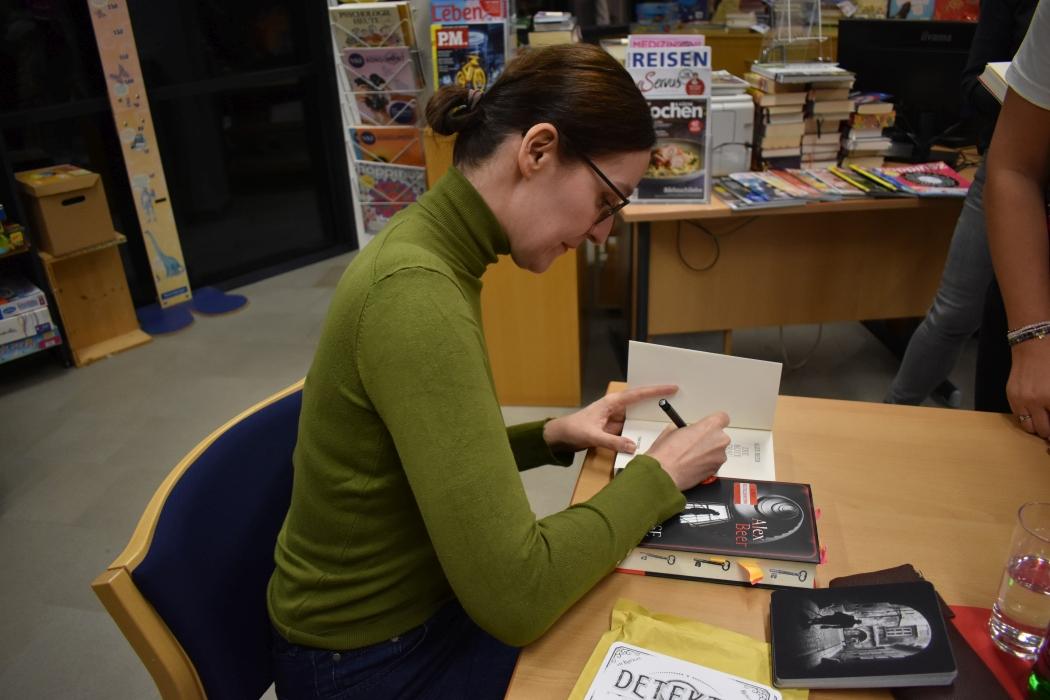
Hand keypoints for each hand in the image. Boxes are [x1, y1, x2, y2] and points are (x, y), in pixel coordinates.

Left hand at [543, 384, 677, 453]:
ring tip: (672, 414)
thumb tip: (633, 447)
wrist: (562, 435)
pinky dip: (642, 429)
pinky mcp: (615, 428)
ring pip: (639, 415)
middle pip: (642, 401)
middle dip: (658, 398)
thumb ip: (612, 442)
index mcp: (612, 403)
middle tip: (680, 396)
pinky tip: (653, 433)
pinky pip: (633, 427)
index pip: (638, 394)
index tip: (672, 387)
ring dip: (651, 416)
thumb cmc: (574, 429)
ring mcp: (617, 418)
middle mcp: (617, 407)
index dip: (655, 390)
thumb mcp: (593, 436)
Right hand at [646, 412, 730, 490]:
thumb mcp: (671, 430)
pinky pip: (714, 462)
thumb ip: (685, 427)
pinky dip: (707, 463)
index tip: (707, 426)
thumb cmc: (666, 454)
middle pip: (720, 436)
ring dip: (708, 452)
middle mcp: (719, 441)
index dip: (714, 422)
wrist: (665, 474)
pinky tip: (693, 464)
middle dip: (709, 439)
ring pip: (717, 451)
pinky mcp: (716, 470)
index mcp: (710, 426)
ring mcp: (719, 457)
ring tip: (691, 456)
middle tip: (694, 442)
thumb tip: (686, 430)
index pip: (723, 418)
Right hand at [1007, 339, 1049, 439]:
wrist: (1033, 345)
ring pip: (1030, 428)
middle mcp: (1036, 402)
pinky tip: (1035, 410)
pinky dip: (1028, 418)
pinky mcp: (1011, 397)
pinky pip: (1019, 417)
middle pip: (1044, 431)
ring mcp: (1021, 400)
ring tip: (1045, 419)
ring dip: (1039, 427)